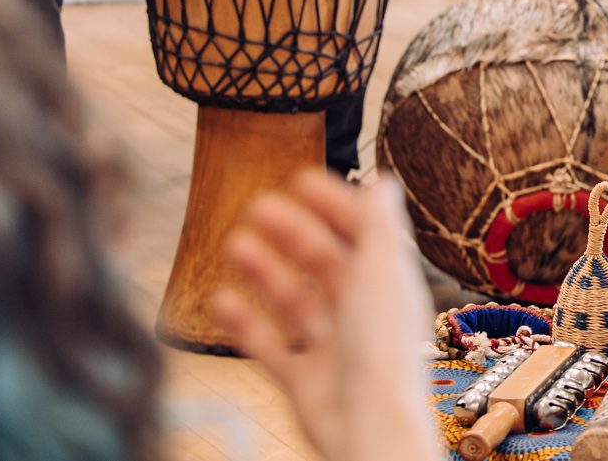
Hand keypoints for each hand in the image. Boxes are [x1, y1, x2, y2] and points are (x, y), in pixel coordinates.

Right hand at [210, 171, 436, 460]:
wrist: (367, 429)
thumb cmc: (380, 350)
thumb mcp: (380, 273)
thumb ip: (378, 227)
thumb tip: (384, 179)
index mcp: (388, 284)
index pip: (362, 233)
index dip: (334, 205)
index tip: (299, 180)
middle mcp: (362, 312)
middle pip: (325, 263)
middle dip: (292, 233)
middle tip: (256, 207)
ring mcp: (332, 347)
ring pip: (294, 300)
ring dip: (265, 272)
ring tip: (234, 245)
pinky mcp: (304, 380)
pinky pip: (270, 346)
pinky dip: (245, 324)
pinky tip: (219, 301)